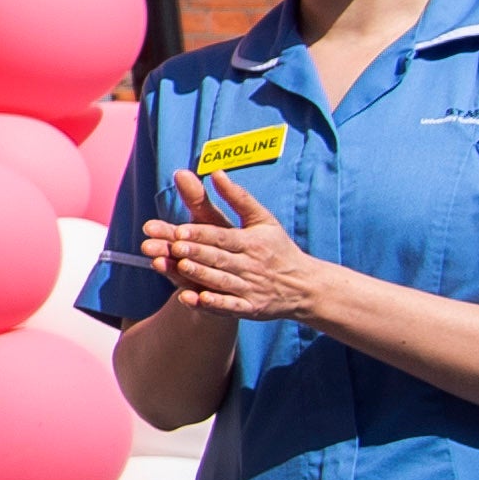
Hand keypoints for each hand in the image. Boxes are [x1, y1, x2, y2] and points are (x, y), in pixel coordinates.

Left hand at [140, 170, 331, 326]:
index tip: (180, 229)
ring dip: (200, 275)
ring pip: (221, 281)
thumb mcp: (263, 220)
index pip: (223, 237)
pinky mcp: (251, 308)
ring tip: (180, 267)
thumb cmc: (277, 248)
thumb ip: (238, 197)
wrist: (305, 286)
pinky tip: (196, 299)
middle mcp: (251, 265)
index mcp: (252, 242)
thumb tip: (215, 172)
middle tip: (173, 246)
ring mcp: (251, 288)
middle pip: (219, 258)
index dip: (202, 234)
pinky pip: (230, 306)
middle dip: (196, 252)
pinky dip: (214, 304)